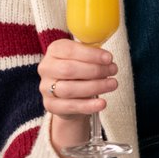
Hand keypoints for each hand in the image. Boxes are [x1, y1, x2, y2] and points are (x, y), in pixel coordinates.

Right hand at [37, 39, 117, 154]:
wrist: (71, 95)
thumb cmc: (81, 70)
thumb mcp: (86, 57)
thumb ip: (94, 53)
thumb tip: (107, 58)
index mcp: (54, 51)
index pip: (69, 50)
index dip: (91, 55)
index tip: (109, 58)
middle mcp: (46, 68)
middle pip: (69, 70)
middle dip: (95, 70)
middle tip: (113, 70)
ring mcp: (45, 88)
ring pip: (69, 89)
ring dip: (95, 87)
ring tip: (113, 84)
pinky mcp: (51, 105)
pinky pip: (70, 106)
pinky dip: (88, 106)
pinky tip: (102, 103)